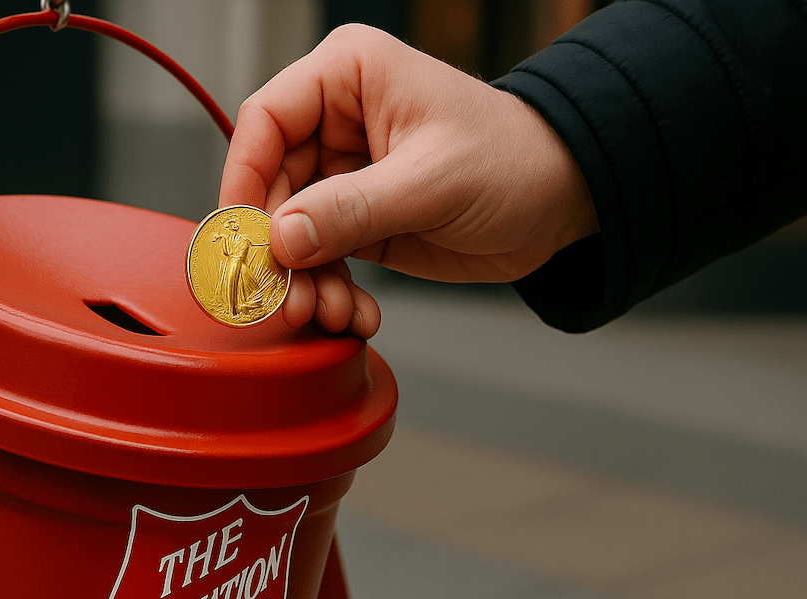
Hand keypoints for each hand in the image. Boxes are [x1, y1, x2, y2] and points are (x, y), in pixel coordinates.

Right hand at [219, 24, 597, 338]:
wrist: (563, 200)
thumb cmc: (514, 159)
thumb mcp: (432, 181)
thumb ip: (352, 210)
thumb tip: (280, 239)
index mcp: (349, 77)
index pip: (265, 121)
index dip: (243, 179)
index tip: (244, 238)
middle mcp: (337, 120)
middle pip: (269, 187)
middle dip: (277, 251)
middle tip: (290, 299)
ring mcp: (345, 174)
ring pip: (290, 233)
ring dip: (305, 282)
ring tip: (331, 314)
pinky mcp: (359, 219)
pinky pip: (321, 259)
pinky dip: (331, 291)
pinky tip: (357, 315)